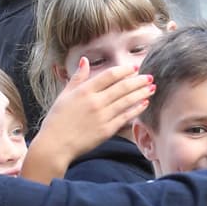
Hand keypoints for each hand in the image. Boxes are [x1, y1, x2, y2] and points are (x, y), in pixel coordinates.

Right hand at [26, 58, 156, 178]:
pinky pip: (125, 117)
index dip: (124, 70)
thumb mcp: (64, 95)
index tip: (135, 68)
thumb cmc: (57, 119)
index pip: (109, 76)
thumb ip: (77, 78)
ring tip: (151, 88)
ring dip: (141, 93)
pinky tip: (144, 103)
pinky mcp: (107, 130)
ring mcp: (102, 116)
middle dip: (138, 81)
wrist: (55, 144)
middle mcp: (95, 102)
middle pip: (122, 87)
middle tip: (150, 76)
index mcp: (84, 91)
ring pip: (126, 101)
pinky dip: (136, 109)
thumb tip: (84, 61)